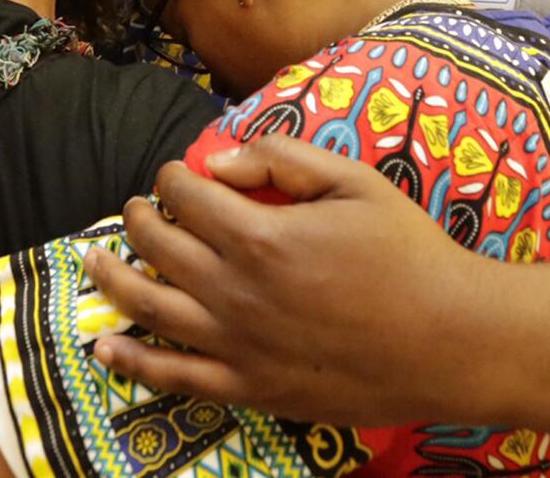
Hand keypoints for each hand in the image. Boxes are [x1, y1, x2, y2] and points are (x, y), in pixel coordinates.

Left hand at [84, 135, 481, 425]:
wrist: (453, 341)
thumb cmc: (409, 254)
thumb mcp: (354, 183)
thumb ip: (280, 160)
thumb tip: (214, 163)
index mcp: (261, 236)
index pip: (187, 196)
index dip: (173, 177)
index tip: (177, 175)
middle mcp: (236, 292)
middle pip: (158, 247)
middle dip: (139, 218)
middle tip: (139, 208)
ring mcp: (238, 346)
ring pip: (150, 309)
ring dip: (114, 278)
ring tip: (97, 260)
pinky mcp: (250, 389)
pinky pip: (175, 379)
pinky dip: (132, 361)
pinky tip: (104, 345)